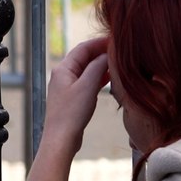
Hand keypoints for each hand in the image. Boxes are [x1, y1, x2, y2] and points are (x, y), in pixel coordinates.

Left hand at [42, 37, 109, 156]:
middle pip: (85, 58)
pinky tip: (110, 80)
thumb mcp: (87, 86)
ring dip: (102, 67)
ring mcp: (67, 87)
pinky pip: (87, 82)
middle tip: (120, 52)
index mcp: (63, 68)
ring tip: (118, 65)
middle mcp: (63, 75)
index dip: (100, 42)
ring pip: (87, 70)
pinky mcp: (72, 98)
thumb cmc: (71, 114)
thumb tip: (107, 54)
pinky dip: (98, 79)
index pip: (84, 48)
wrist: (61, 139)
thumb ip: (98, 67)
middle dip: (102, 53)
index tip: (116, 40)